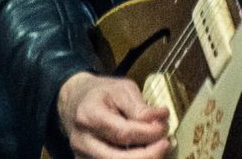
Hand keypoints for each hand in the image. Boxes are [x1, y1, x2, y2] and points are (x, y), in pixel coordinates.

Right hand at [56, 71, 170, 157]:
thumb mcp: (121, 89)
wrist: (75, 102)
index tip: (164, 127)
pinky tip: (145, 154)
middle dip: (149, 155)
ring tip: (158, 149)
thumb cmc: (101, 93)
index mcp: (88, 115)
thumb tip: (161, 118)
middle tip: (166, 144)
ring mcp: (82, 156)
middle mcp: (82, 140)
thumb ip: (140, 107)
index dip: (148, 133)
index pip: (123, 133)